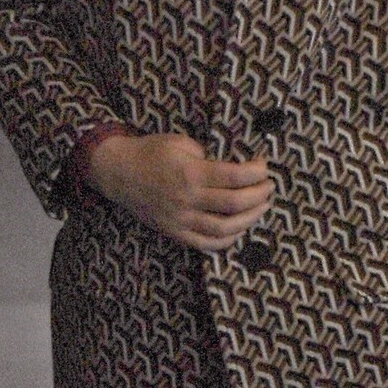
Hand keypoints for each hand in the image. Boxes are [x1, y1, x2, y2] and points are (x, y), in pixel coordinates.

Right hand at [87, 132, 272, 252]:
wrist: (119, 172)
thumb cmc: (151, 152)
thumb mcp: (181, 143)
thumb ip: (209, 157)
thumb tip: (236, 169)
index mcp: (189, 173)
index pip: (235, 176)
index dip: (257, 172)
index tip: (263, 166)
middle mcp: (186, 199)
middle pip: (235, 204)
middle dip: (259, 195)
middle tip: (268, 186)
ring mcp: (180, 220)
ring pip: (225, 229)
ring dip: (250, 219)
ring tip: (261, 207)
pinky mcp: (175, 232)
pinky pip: (207, 244)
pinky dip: (228, 239)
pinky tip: (239, 228)